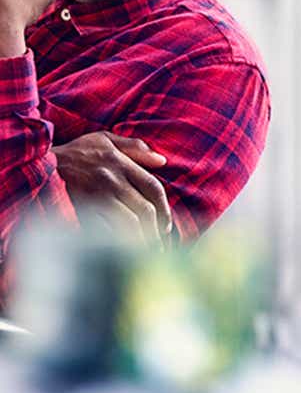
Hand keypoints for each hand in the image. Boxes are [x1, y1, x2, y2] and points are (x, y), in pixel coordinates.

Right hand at [53, 131, 172, 242]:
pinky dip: (120, 242)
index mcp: (121, 163)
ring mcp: (98, 196)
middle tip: (159, 246)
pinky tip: (125, 252)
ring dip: (142, 240)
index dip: (164, 209)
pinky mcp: (84, 210)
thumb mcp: (105, 140)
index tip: (166, 226)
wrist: (43, 164)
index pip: (153, 188)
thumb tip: (161, 160)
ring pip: (130, 223)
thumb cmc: (77, 152)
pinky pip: (108, 230)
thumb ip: (135, 147)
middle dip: (156, 231)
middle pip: (145, 209)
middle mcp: (113, 179)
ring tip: (147, 253)